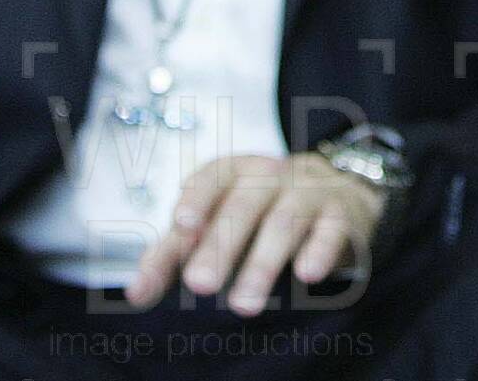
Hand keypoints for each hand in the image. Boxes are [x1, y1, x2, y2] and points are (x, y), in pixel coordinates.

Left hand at [125, 152, 387, 314]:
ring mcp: (310, 192)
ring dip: (263, 263)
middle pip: (244, 205)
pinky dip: (320, 250)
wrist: (339, 196)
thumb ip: (176, 254)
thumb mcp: (218, 223)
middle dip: (221, 245)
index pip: (214, 177)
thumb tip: (134, 294)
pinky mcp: (342, 214)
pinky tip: (307, 275)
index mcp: (237, 172)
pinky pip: (332, 229)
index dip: (198, 197)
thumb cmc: (261, 213)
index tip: (181, 225)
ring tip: (244, 305)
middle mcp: (272, 176)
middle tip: (200, 285)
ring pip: (285, 222)